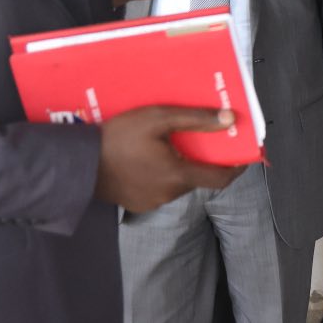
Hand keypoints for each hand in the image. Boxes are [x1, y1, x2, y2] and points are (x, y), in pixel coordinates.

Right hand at [94, 105, 247, 212]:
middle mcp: (169, 194)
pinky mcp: (137, 204)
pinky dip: (160, 175)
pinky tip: (147, 159)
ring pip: (177, 183)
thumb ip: (195, 119)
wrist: (77, 163)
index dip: (236, 168)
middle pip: (196, 177)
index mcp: (178, 175)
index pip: (220, 179)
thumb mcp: (158, 118)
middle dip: (199, 159)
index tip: (244, 156)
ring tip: (165, 145)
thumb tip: (229, 119)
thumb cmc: (118, 137)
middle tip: (193, 139)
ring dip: (178, 167)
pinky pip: (159, 189)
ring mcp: (152, 202)